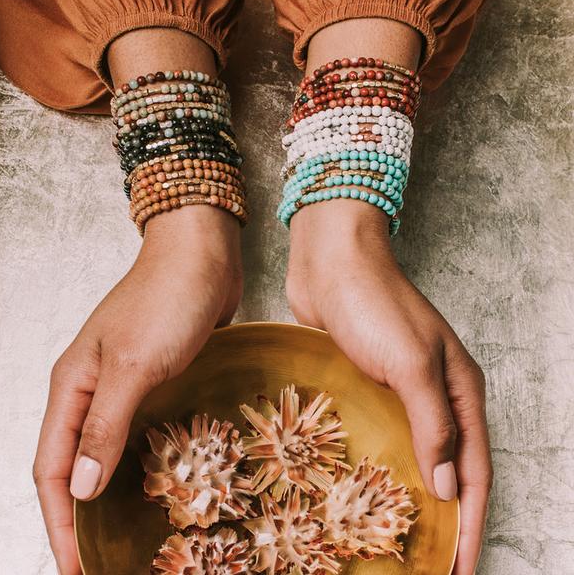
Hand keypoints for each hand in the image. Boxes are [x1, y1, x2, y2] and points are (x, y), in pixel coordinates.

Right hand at [33, 208, 241, 574]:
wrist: (203, 255)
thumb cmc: (166, 299)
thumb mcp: (133, 364)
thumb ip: (104, 424)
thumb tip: (79, 486)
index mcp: (72, 385)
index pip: (51, 467)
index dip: (59, 522)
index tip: (77, 567)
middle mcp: (94, 388)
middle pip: (76, 463)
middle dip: (84, 515)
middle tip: (105, 559)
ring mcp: (128, 382)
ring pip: (111, 449)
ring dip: (116, 491)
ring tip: (134, 532)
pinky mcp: (160, 377)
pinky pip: (146, 429)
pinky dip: (149, 460)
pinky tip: (167, 480)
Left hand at [286, 202, 491, 574]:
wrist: (332, 262)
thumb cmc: (373, 304)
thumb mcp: (412, 364)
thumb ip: (434, 425)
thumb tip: (451, 488)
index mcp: (460, 389)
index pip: (475, 470)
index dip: (471, 523)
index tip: (460, 568)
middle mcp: (435, 394)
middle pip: (450, 467)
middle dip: (447, 517)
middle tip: (431, 561)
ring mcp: (400, 389)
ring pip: (414, 454)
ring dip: (412, 494)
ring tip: (397, 535)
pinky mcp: (367, 384)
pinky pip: (381, 435)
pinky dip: (380, 465)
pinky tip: (365, 486)